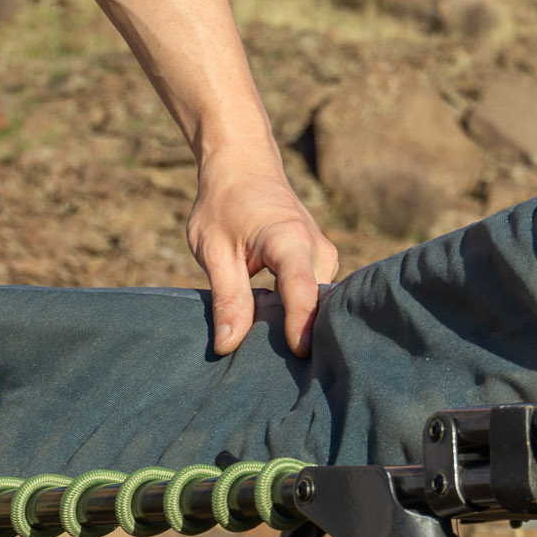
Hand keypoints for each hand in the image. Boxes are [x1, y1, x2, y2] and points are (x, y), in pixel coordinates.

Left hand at [187, 158, 338, 357]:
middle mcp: (316, 247)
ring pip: (321, 302)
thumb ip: (227, 298)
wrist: (243, 164)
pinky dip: (300, 313)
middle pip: (318, 301)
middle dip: (301, 332)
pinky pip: (317, 295)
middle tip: (278, 371)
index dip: (300, 321)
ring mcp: (323, 254)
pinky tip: (281, 335)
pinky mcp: (321, 262)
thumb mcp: (214, 251)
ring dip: (300, 324)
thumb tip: (228, 345)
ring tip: (279, 358)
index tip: (298, 352)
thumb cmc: (223, 204)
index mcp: (288, 238)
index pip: (300, 286)